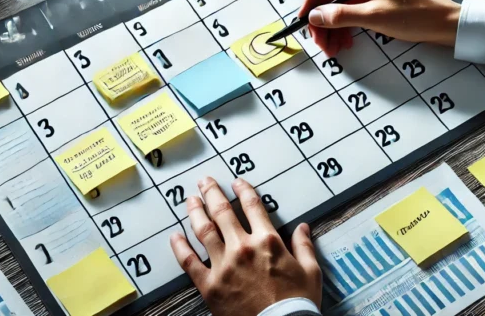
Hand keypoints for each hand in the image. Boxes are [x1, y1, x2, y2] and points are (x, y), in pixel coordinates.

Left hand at [170, 177, 321, 315]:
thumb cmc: (297, 303)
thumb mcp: (310, 271)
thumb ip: (304, 246)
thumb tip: (303, 227)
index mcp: (267, 241)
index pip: (252, 206)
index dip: (243, 190)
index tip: (236, 182)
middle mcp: (242, 248)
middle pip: (222, 212)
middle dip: (212, 193)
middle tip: (204, 182)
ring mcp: (223, 266)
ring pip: (203, 231)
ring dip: (195, 212)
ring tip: (190, 200)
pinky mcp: (209, 285)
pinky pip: (189, 262)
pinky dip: (180, 247)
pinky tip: (175, 236)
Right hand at [299, 0, 460, 56]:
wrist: (446, 26)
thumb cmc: (417, 16)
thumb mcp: (375, 16)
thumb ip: (342, 15)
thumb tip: (315, 16)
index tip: (305, 17)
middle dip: (323, 16)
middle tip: (318, 39)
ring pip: (341, 3)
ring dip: (333, 25)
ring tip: (331, 47)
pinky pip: (353, 9)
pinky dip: (345, 25)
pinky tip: (344, 42)